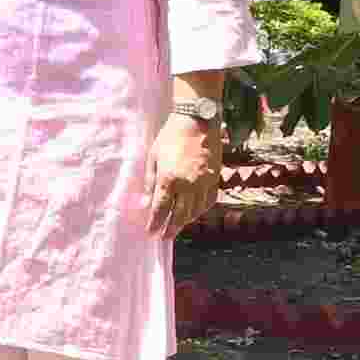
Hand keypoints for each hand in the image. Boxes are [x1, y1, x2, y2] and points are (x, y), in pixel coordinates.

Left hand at [143, 113, 222, 238]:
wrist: (197, 122)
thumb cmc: (170, 137)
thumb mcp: (153, 158)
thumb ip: (150, 183)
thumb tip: (145, 204)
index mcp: (169, 179)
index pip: (161, 209)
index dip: (155, 224)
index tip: (151, 233)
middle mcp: (188, 184)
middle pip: (179, 215)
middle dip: (171, 228)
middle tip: (164, 237)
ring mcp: (203, 182)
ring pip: (195, 211)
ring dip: (186, 222)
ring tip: (177, 227)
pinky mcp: (214, 178)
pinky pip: (209, 201)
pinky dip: (201, 210)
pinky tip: (194, 213)